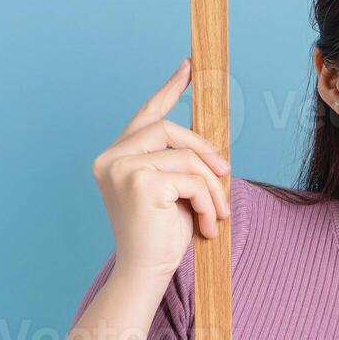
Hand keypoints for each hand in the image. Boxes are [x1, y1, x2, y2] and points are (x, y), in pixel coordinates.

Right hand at [92, 57, 231, 281]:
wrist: (145, 272)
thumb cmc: (160, 235)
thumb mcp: (173, 190)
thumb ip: (180, 162)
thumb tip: (210, 143)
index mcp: (115, 157)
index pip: (146, 114)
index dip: (169, 89)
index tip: (189, 66)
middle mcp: (111, 158)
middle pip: (169, 128)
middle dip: (204, 149)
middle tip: (227, 172)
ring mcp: (122, 168)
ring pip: (185, 156)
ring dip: (211, 186)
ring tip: (218, 214)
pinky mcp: (140, 182)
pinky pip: (192, 178)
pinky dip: (208, 201)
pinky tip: (207, 225)